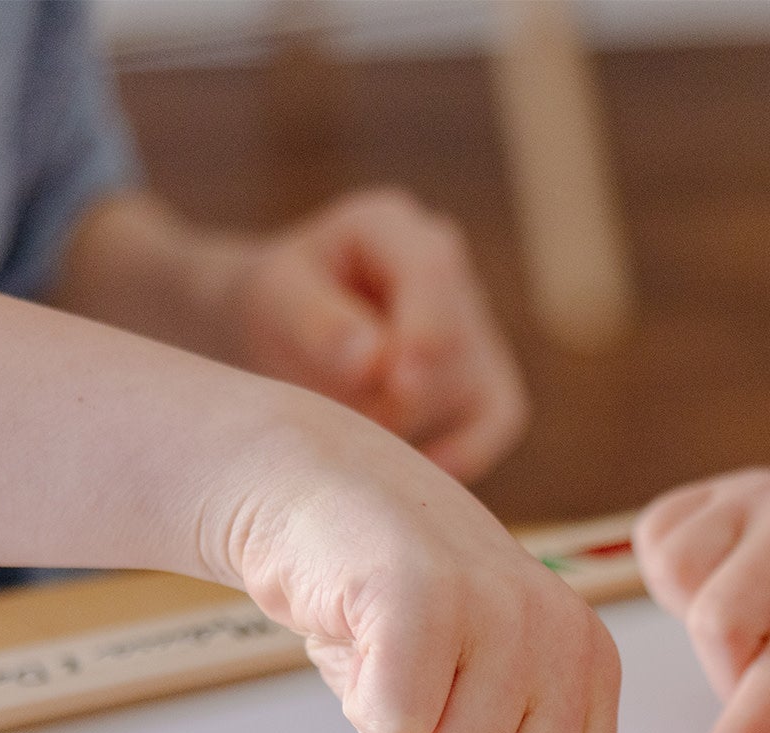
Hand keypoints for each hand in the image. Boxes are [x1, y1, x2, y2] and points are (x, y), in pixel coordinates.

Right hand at [206, 388, 616, 732]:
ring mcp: (505, 612)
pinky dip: (361, 708)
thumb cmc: (396, 613)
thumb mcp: (464, 705)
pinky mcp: (428, 595)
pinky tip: (359, 651)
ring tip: (383, 681)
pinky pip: (399, 723)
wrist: (318, 494)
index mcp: (591, 668)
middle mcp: (566, 638)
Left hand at [223, 188, 527, 481]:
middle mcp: (448, 270)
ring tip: (357, 434)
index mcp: (391, 227)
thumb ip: (316, 323)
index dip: (424, 327)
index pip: (432, 270)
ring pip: (474, 388)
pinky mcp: (489, 383)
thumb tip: (374, 360)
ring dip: (415, 425)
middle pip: (453, 343)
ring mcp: (476, 327)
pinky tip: (418, 468)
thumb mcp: (272, 303)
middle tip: (344, 426)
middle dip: (401, 396)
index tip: (398, 381)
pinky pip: (497, 422)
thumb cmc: (273, 310)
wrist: (282, 338)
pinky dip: (462, 453)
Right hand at [635, 470, 769, 732]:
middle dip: (732, 686)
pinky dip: (679, 586)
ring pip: (679, 573)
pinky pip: (659, 540)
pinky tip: (736, 603)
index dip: (749, 723)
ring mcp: (759, 495)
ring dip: (706, 634)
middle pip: (720, 620)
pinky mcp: (722, 490)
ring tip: (763, 643)